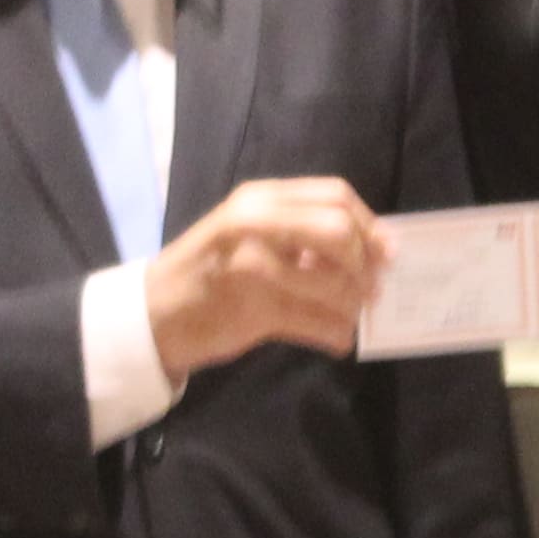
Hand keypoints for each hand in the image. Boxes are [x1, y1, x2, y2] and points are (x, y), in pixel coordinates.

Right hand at [145, 177, 382, 371]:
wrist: (152, 314)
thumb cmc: (206, 272)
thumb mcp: (246, 231)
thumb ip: (298, 229)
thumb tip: (370, 247)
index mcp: (260, 198)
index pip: (335, 196)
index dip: (369, 226)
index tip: (385, 254)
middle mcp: (256, 223)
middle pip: (339, 231)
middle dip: (364, 264)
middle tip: (369, 289)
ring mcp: (252, 265)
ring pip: (333, 281)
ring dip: (351, 305)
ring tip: (348, 317)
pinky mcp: (253, 310)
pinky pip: (316, 322)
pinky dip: (336, 334)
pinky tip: (336, 341)